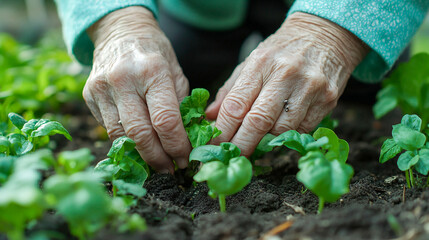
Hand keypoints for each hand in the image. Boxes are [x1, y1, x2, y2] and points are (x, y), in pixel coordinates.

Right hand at [85, 7, 190, 172]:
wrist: (121, 32)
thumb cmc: (155, 54)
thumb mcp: (176, 73)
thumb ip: (181, 106)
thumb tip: (186, 142)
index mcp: (152, 71)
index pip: (165, 120)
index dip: (177, 146)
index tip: (186, 159)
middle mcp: (124, 79)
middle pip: (140, 134)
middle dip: (158, 158)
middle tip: (171, 170)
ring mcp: (102, 87)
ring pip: (120, 136)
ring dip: (140, 155)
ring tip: (156, 162)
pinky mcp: (89, 95)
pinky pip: (108, 128)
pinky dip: (126, 141)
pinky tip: (139, 145)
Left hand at [206, 12, 368, 155]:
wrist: (325, 36)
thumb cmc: (281, 51)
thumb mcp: (251, 62)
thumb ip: (230, 90)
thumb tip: (210, 117)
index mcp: (261, 62)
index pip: (236, 104)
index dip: (223, 129)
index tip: (215, 144)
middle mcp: (286, 74)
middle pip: (258, 121)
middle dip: (241, 144)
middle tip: (233, 156)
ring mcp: (310, 87)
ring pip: (281, 130)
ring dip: (266, 139)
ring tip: (259, 137)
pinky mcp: (328, 99)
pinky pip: (302, 129)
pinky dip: (288, 134)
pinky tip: (283, 126)